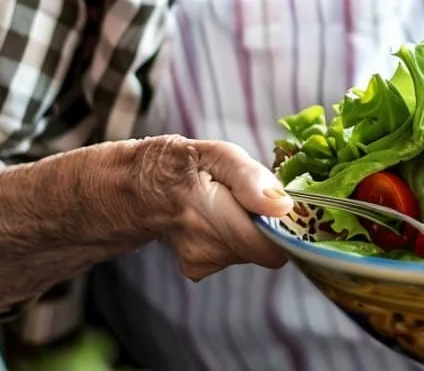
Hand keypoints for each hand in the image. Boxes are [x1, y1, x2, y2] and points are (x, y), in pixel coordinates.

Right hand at [135, 136, 293, 280]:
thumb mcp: (216, 154)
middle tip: (251, 198)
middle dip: (267, 224)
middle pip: (266, 248)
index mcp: (209, 212)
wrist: (136, 189)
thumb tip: (282, 205)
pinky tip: (218, 220)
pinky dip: (235, 239)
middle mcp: (204, 246)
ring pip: (252, 252)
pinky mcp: (198, 270)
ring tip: (230, 205)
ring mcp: (200, 262)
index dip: (287, 228)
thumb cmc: (179, 165)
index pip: (270, 245)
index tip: (281, 205)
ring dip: (250, 229)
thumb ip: (250, 178)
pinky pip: (236, 256)